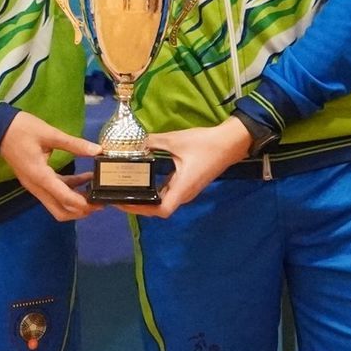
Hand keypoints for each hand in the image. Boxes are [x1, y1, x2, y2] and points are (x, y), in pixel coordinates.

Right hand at [0, 112, 101, 220]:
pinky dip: (69, 190)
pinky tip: (85, 180)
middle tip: (99, 202)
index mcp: (40, 176)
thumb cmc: (22, 129)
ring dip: (76, 202)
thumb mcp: (49, 134)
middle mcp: (37, 187)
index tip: (100, 201)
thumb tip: (97, 150)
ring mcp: (35, 186)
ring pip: (57, 205)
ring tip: (96, 192)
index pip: (64, 198)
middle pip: (60, 211)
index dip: (83, 203)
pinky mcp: (36, 181)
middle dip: (80, 211)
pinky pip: (55, 192)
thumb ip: (74, 144)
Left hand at [127, 117, 253, 217]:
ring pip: (164, 201)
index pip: (162, 210)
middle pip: (159, 209)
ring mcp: (187, 189)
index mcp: (182, 188)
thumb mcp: (175, 140)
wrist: (231, 142)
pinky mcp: (188, 183)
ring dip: (146, 199)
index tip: (124, 202)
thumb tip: (133, 142)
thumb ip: (152, 142)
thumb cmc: (205, 144)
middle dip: (139, 205)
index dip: (141, 209)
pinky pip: (169, 192)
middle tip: (119, 196)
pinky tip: (143, 181)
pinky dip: (155, 191)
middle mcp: (184, 193)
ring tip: (126, 191)